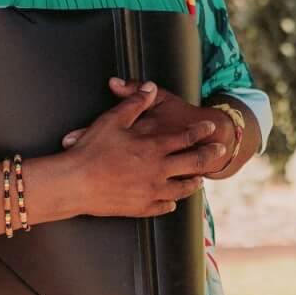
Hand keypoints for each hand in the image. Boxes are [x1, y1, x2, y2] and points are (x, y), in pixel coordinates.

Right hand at [53, 82, 222, 216]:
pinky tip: (172, 202)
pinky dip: (170, 203)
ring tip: (200, 180)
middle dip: (210, 155)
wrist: (75, 184)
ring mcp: (151, 191)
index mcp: (153, 147)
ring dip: (194, 183)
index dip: (201, 130)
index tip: (211, 126)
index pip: (186, 137)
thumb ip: (135, 102)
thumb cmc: (91, 150)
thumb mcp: (113, 119)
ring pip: (182, 189)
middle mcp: (158, 170)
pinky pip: (162, 206)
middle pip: (193, 163)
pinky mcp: (140, 208)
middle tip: (220, 150)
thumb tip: (149, 86)